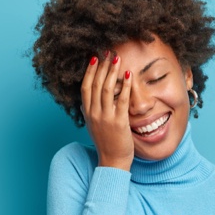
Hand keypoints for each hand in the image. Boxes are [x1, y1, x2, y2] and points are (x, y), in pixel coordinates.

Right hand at [81, 52, 133, 170]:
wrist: (112, 161)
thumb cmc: (105, 143)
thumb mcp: (93, 126)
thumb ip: (89, 113)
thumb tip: (84, 103)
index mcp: (87, 113)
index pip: (85, 87)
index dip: (90, 71)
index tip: (94, 58)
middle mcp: (94, 113)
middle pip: (96, 84)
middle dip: (102, 66)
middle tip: (107, 52)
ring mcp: (105, 117)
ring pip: (106, 89)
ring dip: (111, 72)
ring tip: (117, 59)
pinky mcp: (119, 122)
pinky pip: (121, 100)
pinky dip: (125, 86)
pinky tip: (129, 75)